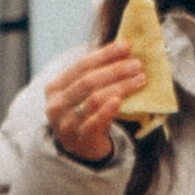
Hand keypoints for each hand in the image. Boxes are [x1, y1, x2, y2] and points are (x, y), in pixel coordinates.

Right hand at [44, 47, 143, 166]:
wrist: (80, 147)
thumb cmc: (85, 112)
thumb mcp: (82, 92)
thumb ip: (96, 73)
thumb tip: (124, 47)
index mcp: (55, 87)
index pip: (81, 66)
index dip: (104, 55)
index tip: (125, 46)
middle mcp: (56, 104)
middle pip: (88, 81)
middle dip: (115, 70)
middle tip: (137, 64)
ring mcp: (66, 123)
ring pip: (94, 99)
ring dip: (119, 87)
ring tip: (139, 79)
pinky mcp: (79, 138)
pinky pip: (94, 122)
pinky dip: (107, 110)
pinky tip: (119, 101)